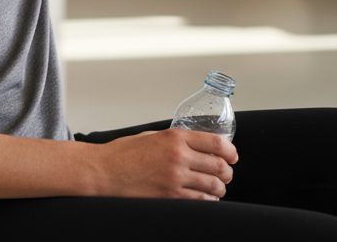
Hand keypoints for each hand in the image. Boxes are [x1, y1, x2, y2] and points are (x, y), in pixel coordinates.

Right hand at [96, 128, 236, 200]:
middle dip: (227, 171)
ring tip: (218, 187)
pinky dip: (208, 200)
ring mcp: (175, 178)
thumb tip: (193, 145)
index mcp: (175, 137)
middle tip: (227, 173)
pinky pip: (200, 201)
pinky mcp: (170, 196)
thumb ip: (173, 140)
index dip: (230, 151)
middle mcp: (178, 157)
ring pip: (213, 185)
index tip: (232, 155)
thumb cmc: (123, 153)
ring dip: (220, 187)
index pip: (216, 142)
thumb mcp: (151, 136)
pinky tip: (206, 198)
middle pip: (219, 165)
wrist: (104, 171)